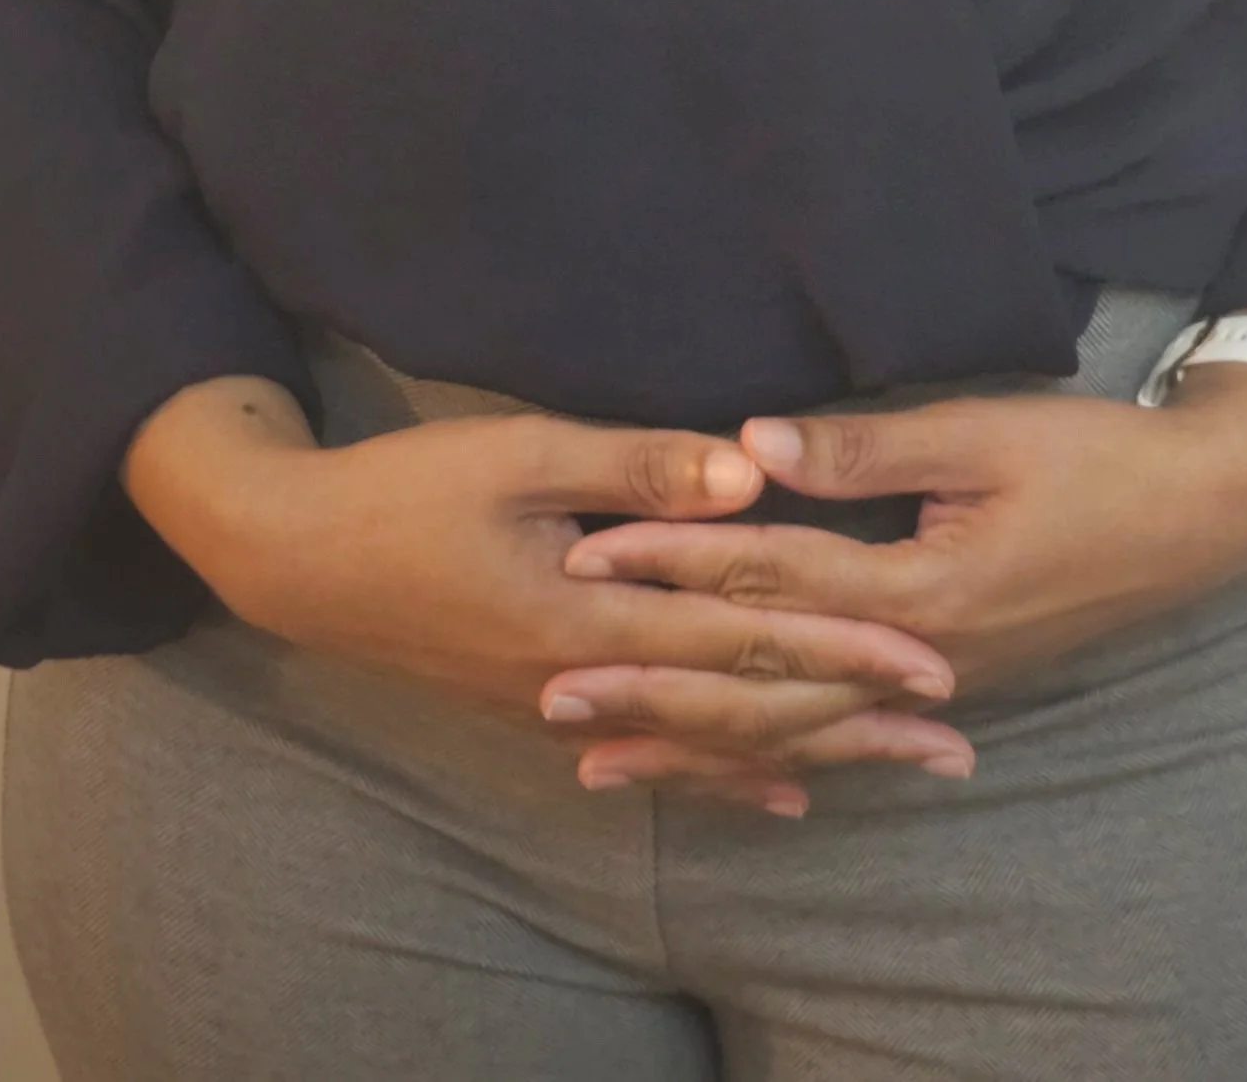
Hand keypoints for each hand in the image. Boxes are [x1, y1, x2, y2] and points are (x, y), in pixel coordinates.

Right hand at [121, 376, 972, 817]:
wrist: (296, 557)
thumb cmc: (405, 490)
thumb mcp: (517, 453)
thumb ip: (633, 468)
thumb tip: (746, 479)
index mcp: (590, 619)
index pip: (744, 644)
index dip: (842, 653)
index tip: (931, 663)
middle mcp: (589, 685)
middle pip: (744, 713)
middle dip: (852, 723)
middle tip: (950, 738)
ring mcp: (565, 708)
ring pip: (709, 746)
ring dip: (808, 754)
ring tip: (895, 769)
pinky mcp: (544, 706)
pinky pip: (658, 755)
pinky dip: (723, 775)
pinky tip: (779, 794)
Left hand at [550, 361, 1246, 785]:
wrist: (1203, 515)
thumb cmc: (1097, 459)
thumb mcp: (985, 433)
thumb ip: (866, 448)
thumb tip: (751, 445)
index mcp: (919, 592)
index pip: (764, 579)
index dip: (669, 563)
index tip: (582, 553)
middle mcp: (918, 659)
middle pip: (761, 684)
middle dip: (652, 688)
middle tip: (550, 693)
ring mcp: (937, 683)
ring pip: (794, 729)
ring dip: (695, 744)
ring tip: (604, 760)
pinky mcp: (952, 682)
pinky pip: (840, 736)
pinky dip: (772, 757)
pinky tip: (727, 780)